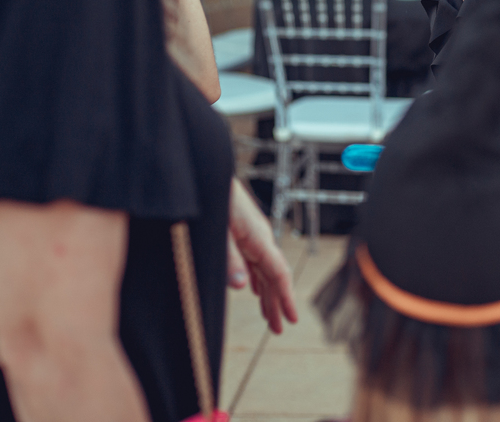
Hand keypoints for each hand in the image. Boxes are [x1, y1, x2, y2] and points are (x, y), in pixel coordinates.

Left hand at [228, 181, 297, 332]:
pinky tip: (255, 288)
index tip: (291, 319)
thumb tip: (243, 287)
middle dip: (277, 302)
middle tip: (278, 328)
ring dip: (268, 292)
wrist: (208, 170)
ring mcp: (252, 233)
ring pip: (264, 268)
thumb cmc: (214, 195)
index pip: (279, 273)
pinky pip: (255, 260)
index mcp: (258, 237)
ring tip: (268, 315)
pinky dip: (258, 277)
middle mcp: (260, 236)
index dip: (286, 298)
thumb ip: (230, 258)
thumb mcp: (218, 230)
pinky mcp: (243, 230)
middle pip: (274, 274)